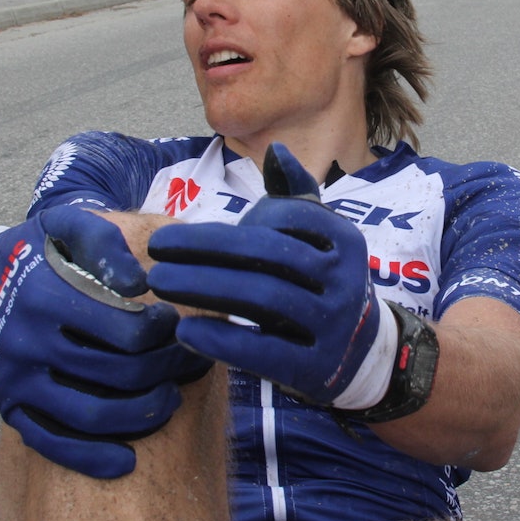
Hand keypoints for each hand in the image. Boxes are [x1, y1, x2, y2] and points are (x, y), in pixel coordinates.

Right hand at [0, 205, 211, 478]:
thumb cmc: (33, 252)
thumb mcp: (62, 226)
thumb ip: (103, 240)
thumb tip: (140, 284)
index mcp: (46, 297)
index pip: (127, 332)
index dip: (166, 332)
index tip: (177, 323)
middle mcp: (28, 344)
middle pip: (119, 375)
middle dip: (167, 371)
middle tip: (190, 361)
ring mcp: (17, 382)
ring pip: (93, 416)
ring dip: (144, 415)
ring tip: (170, 397)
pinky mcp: (10, 409)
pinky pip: (53, 444)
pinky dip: (92, 458)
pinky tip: (127, 460)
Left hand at [147, 144, 391, 406]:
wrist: (363, 355)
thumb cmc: (324, 285)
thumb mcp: (323, 240)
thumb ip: (297, 197)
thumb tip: (277, 152)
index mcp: (344, 240)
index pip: (286, 217)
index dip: (233, 221)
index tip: (185, 229)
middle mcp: (344, 279)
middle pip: (269, 254)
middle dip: (205, 247)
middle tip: (156, 248)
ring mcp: (333, 325)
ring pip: (264, 298)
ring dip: (204, 286)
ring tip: (160, 281)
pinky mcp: (314, 368)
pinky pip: (264, 352)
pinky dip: (222, 341)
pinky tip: (185, 331)